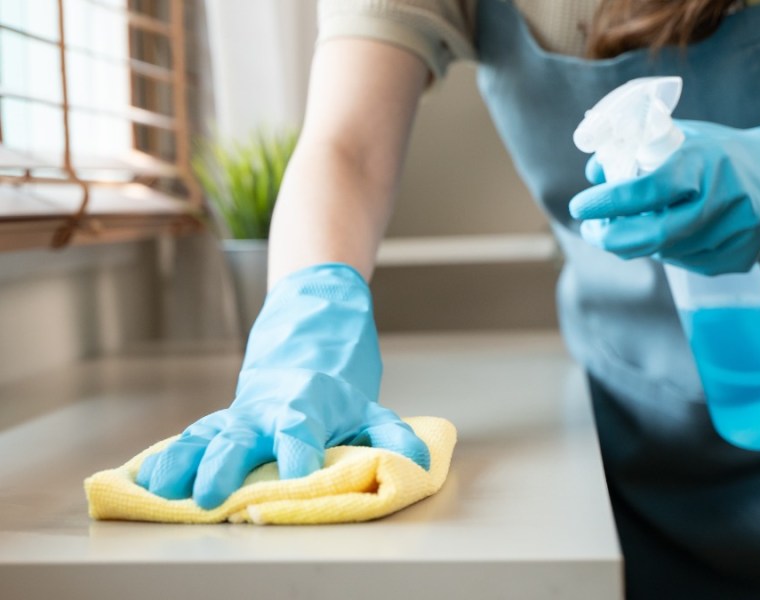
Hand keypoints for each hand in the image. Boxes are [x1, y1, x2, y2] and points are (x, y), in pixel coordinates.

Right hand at [136, 263, 429, 508]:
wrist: (305, 330)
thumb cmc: (338, 380)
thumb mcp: (370, 404)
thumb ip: (390, 434)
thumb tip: (417, 462)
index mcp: (308, 402)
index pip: (302, 429)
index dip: (300, 452)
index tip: (297, 477)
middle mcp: (268, 408)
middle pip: (243, 435)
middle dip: (226, 465)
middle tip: (210, 496)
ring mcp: (241, 413)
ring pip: (208, 434)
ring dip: (185, 461)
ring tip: (161, 487)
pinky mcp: (224, 419)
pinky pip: (195, 436)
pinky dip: (172, 455)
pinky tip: (148, 477)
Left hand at [569, 120, 759, 274]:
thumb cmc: (714, 153)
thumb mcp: (677, 137)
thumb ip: (631, 150)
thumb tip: (593, 174)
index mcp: (703, 162)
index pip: (648, 189)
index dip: (607, 202)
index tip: (579, 206)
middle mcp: (723, 198)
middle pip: (654, 235)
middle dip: (610, 238)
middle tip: (590, 231)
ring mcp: (735, 232)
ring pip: (665, 253)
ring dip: (637, 244)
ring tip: (631, 226)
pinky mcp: (739, 256)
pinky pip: (686, 264)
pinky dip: (667, 252)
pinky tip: (670, 234)